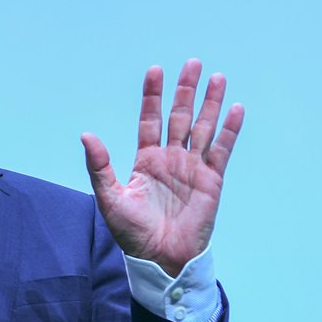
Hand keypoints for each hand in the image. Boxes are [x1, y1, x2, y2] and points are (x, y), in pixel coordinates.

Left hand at [81, 60, 243, 276]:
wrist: (161, 259)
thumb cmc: (133, 233)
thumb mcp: (110, 198)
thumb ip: (100, 166)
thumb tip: (86, 135)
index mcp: (146, 160)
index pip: (150, 120)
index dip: (153, 96)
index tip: (155, 70)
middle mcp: (170, 159)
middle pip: (180, 116)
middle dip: (186, 90)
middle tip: (192, 63)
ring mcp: (192, 168)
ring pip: (203, 128)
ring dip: (211, 103)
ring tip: (217, 77)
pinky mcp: (211, 181)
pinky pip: (221, 150)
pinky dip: (229, 130)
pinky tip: (235, 109)